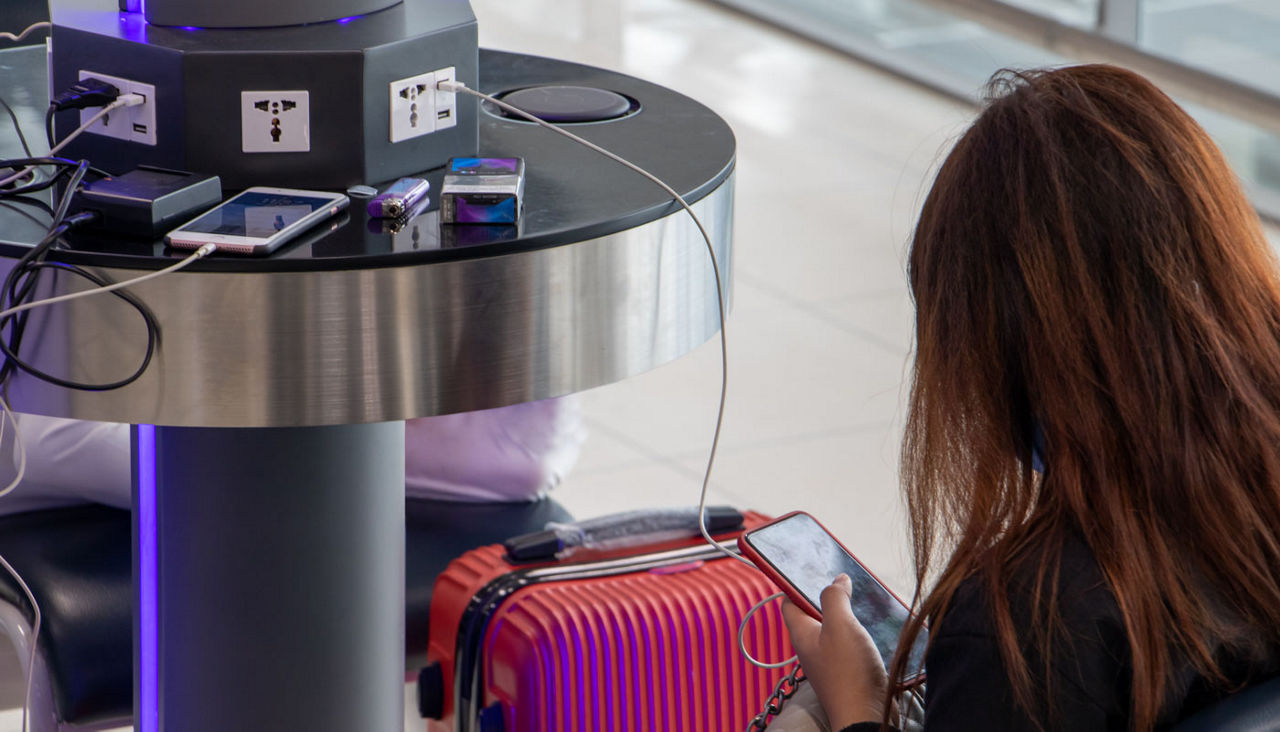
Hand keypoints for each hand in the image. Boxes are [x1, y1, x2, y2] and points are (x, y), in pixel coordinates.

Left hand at [781, 574, 888, 728]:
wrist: (866, 717)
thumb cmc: (849, 673)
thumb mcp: (840, 625)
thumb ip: (834, 598)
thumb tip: (836, 580)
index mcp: (801, 634)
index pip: (788, 601)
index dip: (796, 583)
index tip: (811, 568)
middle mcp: (811, 647)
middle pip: (812, 613)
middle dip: (827, 596)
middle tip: (844, 582)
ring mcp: (829, 661)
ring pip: (833, 629)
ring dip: (846, 615)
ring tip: (862, 601)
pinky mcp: (847, 672)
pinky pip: (848, 645)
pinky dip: (858, 634)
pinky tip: (873, 629)